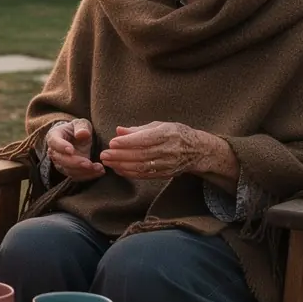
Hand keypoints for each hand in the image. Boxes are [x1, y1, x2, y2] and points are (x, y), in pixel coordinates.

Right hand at [45, 118, 103, 181]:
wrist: (77, 139)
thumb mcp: (81, 123)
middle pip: (61, 159)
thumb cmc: (78, 129)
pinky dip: (88, 175)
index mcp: (54, 137)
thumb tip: (82, 134)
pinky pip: (76, 176)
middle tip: (89, 163)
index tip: (71, 150)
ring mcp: (61, 163)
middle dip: (75, 163)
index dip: (62, 147)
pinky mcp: (69, 170)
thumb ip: (81, 127)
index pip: (55, 142)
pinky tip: (99, 172)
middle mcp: (55, 152)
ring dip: (84, 171)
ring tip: (99, 168)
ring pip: (69, 170)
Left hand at [99, 121, 213, 179]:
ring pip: (142, 167)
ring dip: (122, 166)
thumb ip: (138, 129)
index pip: (145, 139)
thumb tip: (119, 130)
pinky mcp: (166, 173)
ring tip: (107, 162)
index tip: (112, 143)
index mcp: (167, 134)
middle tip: (104, 154)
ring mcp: (168, 164)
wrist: (198, 150)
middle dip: (120, 156)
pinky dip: (130, 173)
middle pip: (141, 155)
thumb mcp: (159, 125)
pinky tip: (118, 169)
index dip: (127, 142)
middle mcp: (169, 150)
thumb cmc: (175, 133)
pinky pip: (145, 175)